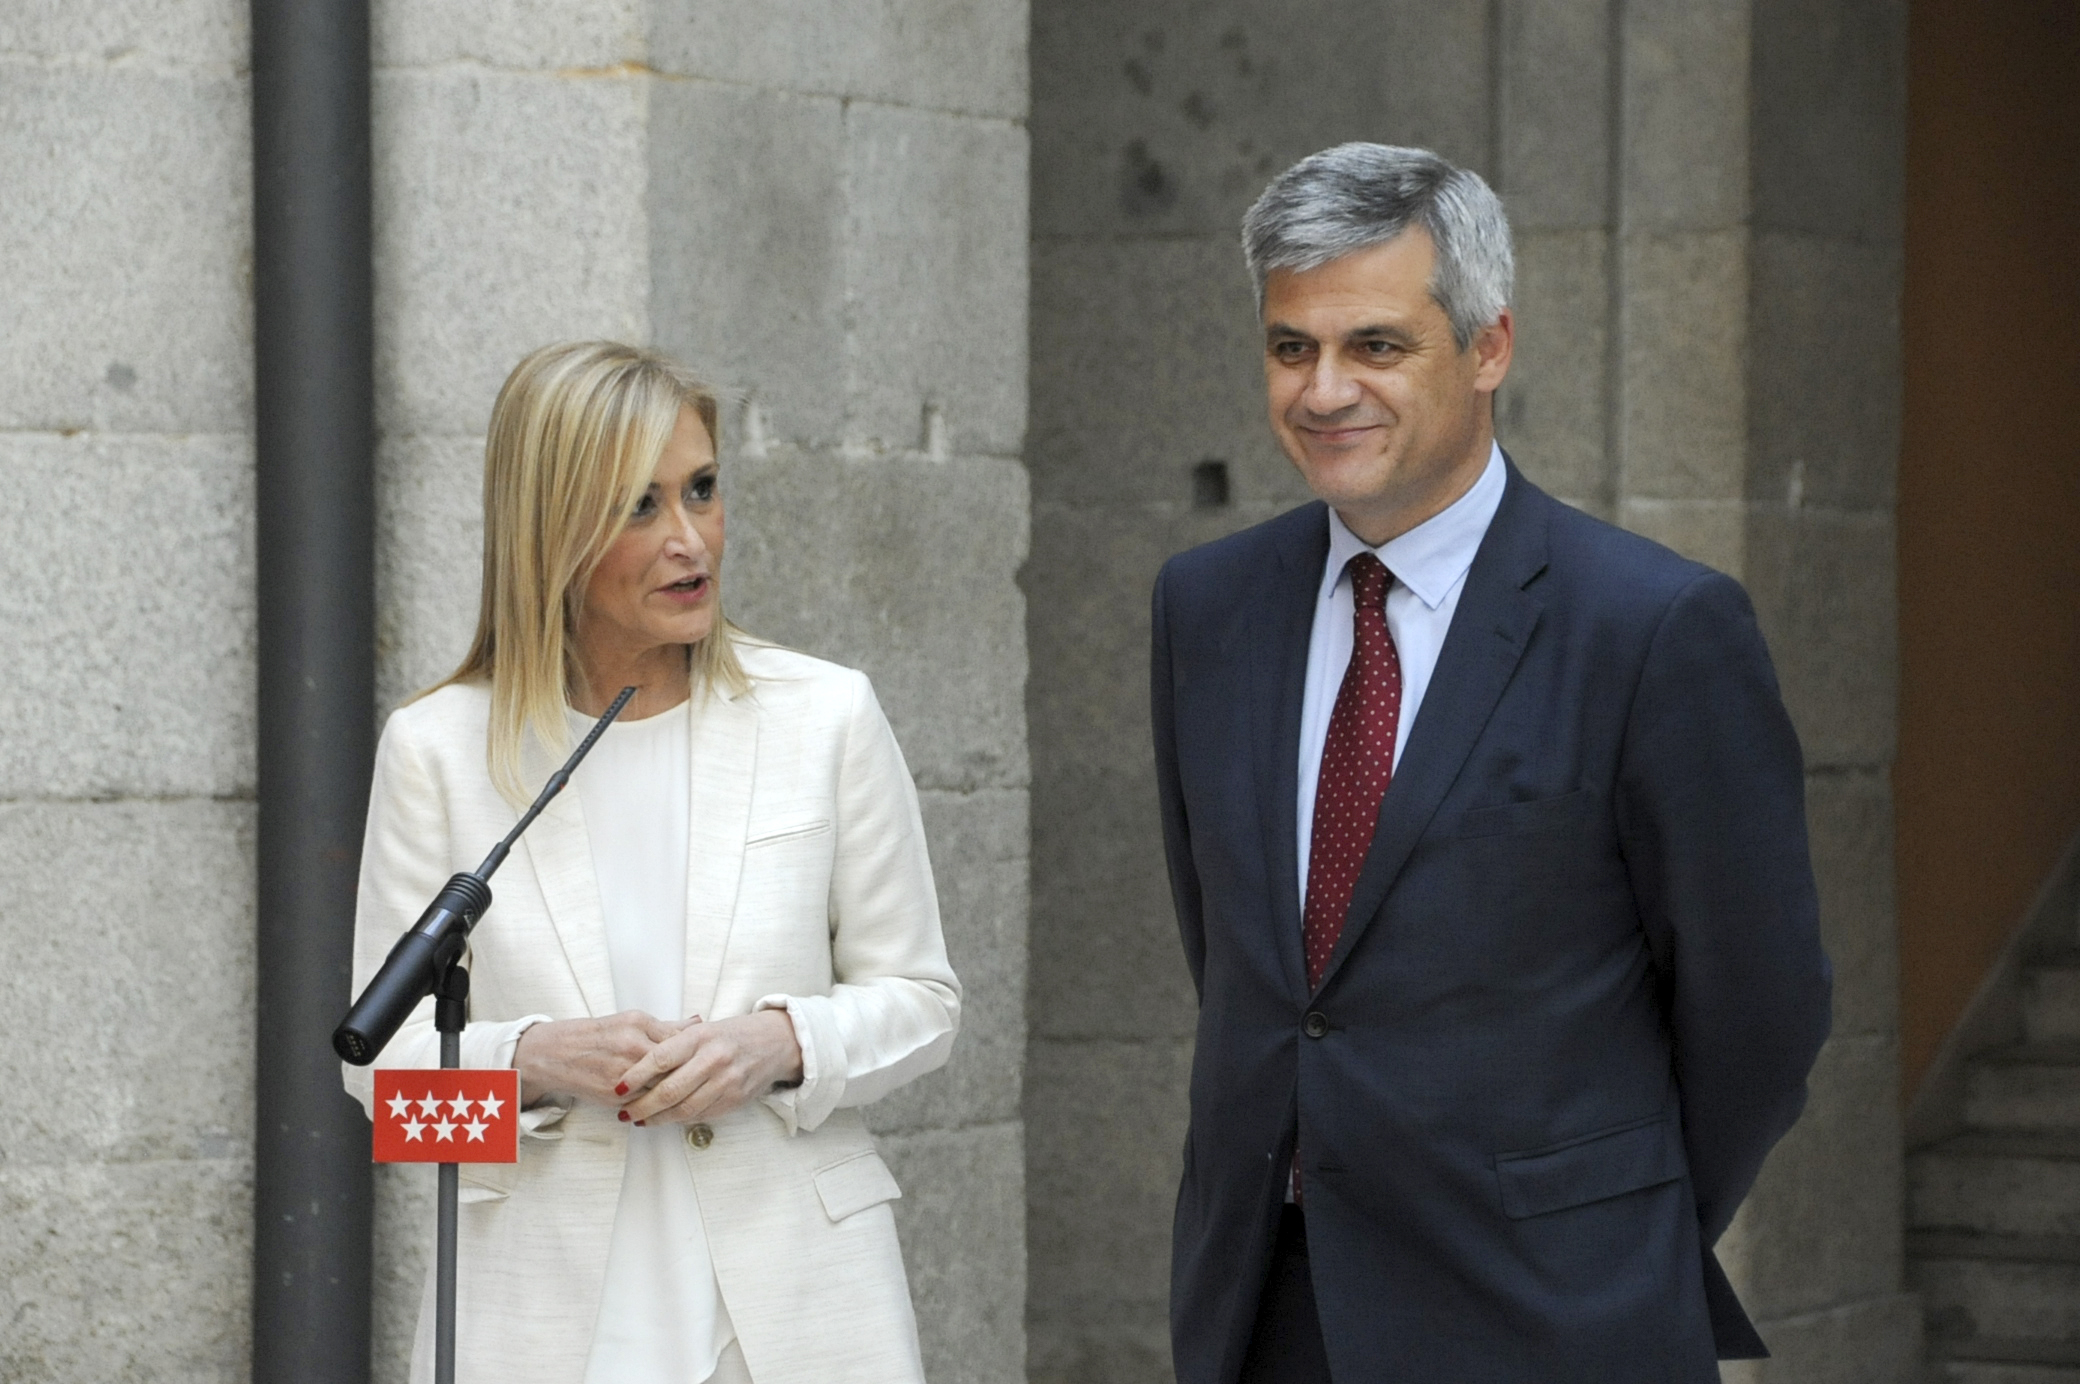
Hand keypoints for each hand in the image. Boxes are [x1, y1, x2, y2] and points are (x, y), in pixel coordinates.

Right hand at [512, 1010, 693, 1107]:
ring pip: (663, 1086)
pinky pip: (646, 1101)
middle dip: (688, 1073)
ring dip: (673, 1091)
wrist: (555, 1054)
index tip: (701, 1058)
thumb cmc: (595, 1036)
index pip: (680, 1040)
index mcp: (639, 1024)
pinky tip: (661, 1101)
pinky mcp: (615, 1095)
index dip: (693, 1052)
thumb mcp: (630, 1021)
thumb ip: (665, 1026)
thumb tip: (698, 1022)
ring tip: (682, 1090)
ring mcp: (624, 1072)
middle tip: (697, 1077)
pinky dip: (655, 1102)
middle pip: (675, 1065)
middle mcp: (632, 1047)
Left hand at [614, 1010, 803, 1126]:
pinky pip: (700, 1116)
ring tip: (640, 1120)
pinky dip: (679, 1120)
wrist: (775, 1042)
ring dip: (657, 1119)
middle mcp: (714, 1059)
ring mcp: (726, 1082)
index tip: (618, 1087)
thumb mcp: (702, 1029)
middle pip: (670, 1090)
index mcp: (701, 1037)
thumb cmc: (731, 1035)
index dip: (636, 1075)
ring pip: (684, 1109)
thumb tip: (635, 1060)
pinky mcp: (735, 1100)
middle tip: (624, 1112)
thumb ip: (672, 1043)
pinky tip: (666, 1118)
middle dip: (642, 1106)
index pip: (660, 1058)